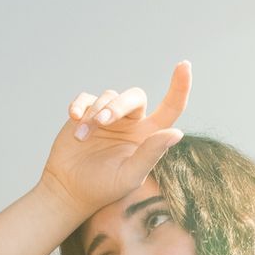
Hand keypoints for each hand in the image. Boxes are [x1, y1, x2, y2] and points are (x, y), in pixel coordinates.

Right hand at [37, 61, 191, 217]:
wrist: (70, 190)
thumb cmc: (104, 186)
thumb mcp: (130, 175)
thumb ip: (151, 153)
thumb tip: (177, 132)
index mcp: (148, 135)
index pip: (171, 107)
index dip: (180, 87)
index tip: (185, 65)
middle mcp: (132, 122)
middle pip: (135, 97)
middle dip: (119, 105)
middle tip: (103, 120)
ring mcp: (108, 116)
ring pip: (108, 97)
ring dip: (94, 114)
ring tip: (82, 138)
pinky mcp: (86, 113)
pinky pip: (86, 98)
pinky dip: (80, 105)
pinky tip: (74, 117)